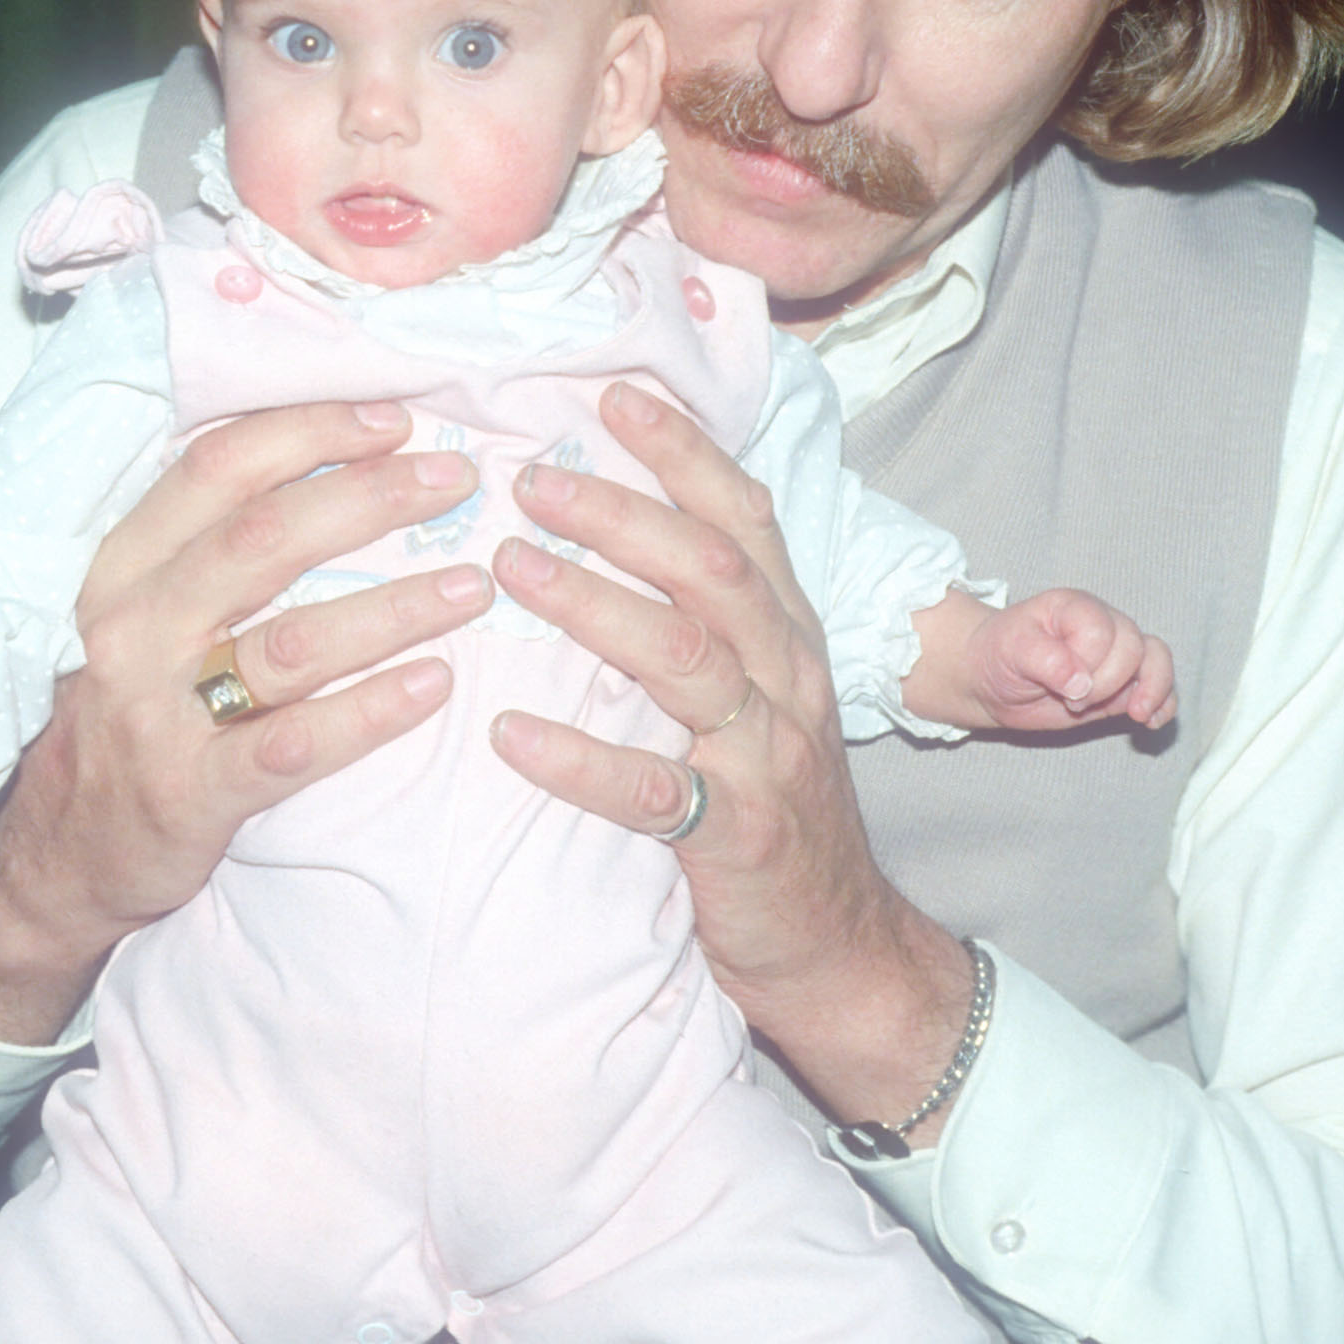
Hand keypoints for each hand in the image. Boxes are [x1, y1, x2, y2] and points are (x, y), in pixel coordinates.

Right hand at [0, 400, 491, 1044]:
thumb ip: (205, 546)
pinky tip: (434, 685)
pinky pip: (295, 743)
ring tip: (472, 587)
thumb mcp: (136, 615)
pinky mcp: (193, 791)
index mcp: (121, 569)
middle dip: (370, 497)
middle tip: (455, 482)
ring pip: (292, 641)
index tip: (394, 420)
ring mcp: (158, 714)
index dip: (309, 433)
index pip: (216, 470)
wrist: (56, 857)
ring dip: (395, 607)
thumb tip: (325, 461)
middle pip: (263, 538)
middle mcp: (132, 630)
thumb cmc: (124, 713)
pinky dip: (371, 712)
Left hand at [486, 383, 976, 1137]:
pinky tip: (511, 739)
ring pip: (686, 659)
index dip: (683, 452)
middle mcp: (786, 680)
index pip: (744, 518)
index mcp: (788, 635)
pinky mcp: (737, 838)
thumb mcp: (759, 695)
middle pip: (710, 570)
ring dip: (593, 607)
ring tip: (507, 569)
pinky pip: (655, 793)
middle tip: (530, 479)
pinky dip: (580, 762)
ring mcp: (767, 757)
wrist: (836, 947)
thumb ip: (706, 619)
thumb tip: (612, 528)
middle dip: (621, 512)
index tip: (611, 396)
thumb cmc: (771, 806)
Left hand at [967, 589, 1175, 732]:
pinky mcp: (1122, 685)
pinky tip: (1151, 721)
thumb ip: (1045, 658)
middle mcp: (1104, 624)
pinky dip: (1163, 703)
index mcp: (1076, 608)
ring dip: (1153, 689)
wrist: (993, 679)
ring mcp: (1116, 655)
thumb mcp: (1010, 650)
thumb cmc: (1000, 655)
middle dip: (1109, 683)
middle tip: (1073, 703)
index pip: (1102, 631)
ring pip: (1157, 658)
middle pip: (1134, 647)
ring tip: (1137, 714)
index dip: (1088, 664)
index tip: (1062, 687)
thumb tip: (1081, 683)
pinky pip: (1160, 687)